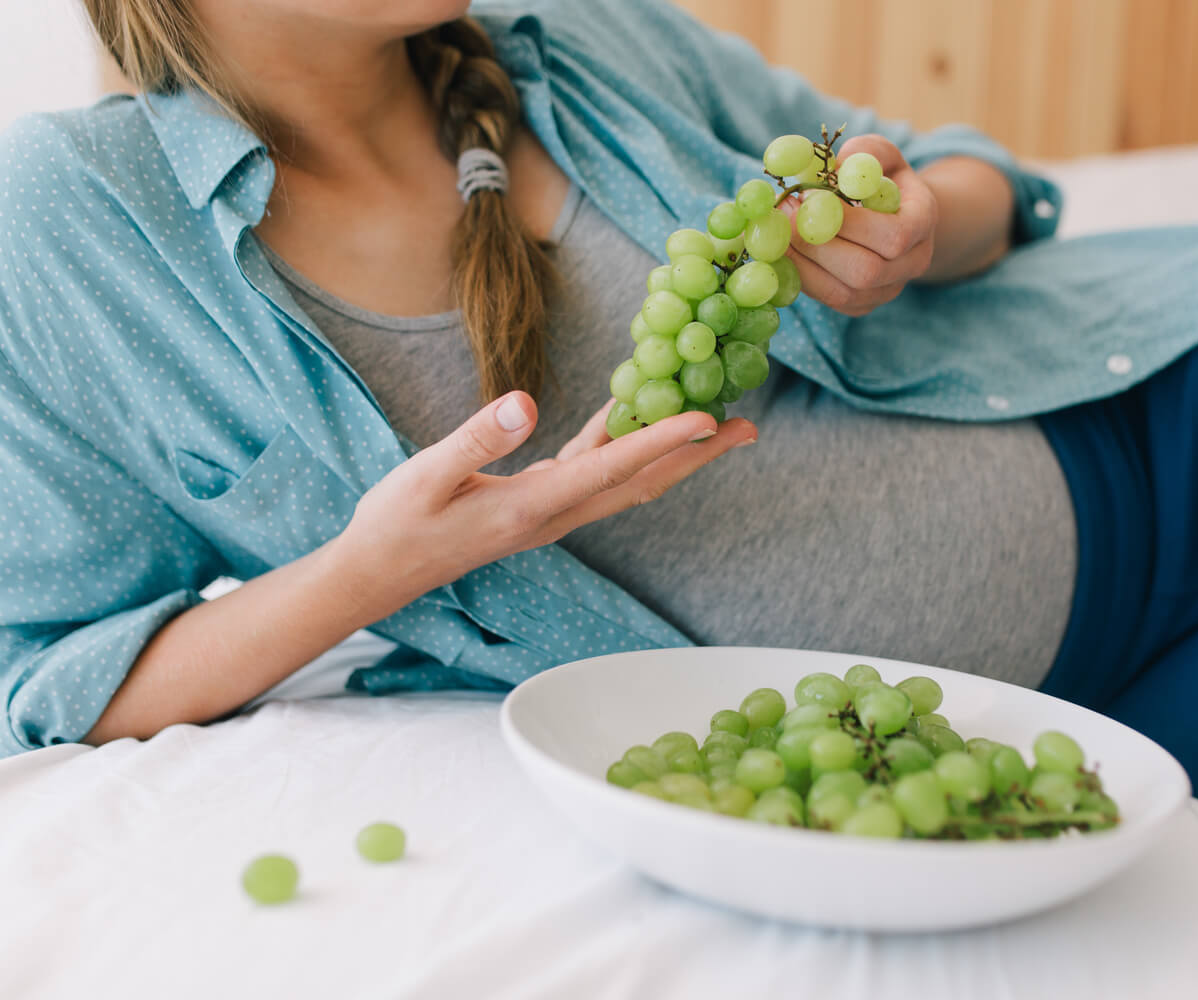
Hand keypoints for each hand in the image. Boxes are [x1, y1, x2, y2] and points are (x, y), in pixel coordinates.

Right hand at [335, 392, 755, 616]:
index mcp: (533, 506)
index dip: (661, 442)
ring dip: (672, 452)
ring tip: (715, 420)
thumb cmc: (396, 524)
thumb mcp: (426, 475)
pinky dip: (622, 443)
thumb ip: (477, 439)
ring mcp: (550, 512)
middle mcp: (554, 514)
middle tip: (750, 429)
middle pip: (643, 483)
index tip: (707, 418)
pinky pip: (595, 471)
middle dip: (698, 456)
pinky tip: (629, 411)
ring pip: (626, 480)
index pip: (611, 469)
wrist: (378, 573)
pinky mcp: (539, 504)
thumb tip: (523, 403)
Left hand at [782, 134, 937, 316]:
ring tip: (778, 231)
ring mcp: (887, 291)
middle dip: (819, 245)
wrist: (894, 216)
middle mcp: (912, 264)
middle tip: (784, 215)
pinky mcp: (861, 305)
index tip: (810, 198)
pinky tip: (784, 250)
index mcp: (923, 224)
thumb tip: (835, 166)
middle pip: (866, 272)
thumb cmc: (883, 179)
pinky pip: (829, 300)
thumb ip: (864, 152)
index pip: (893, 237)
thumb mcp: (880, 154)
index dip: (850, 223)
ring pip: (844, 293)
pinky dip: (801, 276)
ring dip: (804, 263)